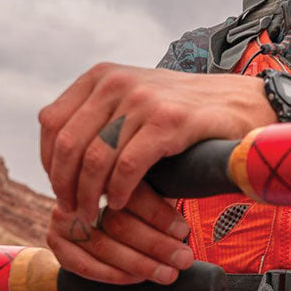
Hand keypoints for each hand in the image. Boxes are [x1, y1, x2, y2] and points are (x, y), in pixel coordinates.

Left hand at [39, 63, 270, 219]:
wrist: (241, 105)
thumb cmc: (185, 113)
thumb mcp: (134, 101)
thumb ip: (100, 118)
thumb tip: (59, 160)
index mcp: (101, 76)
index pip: (52, 122)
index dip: (49, 161)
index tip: (60, 188)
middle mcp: (117, 82)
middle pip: (68, 143)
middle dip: (64, 185)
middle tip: (72, 211)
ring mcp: (142, 99)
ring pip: (94, 158)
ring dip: (89, 194)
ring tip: (94, 214)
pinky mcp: (167, 121)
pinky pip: (127, 166)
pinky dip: (119, 192)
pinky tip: (120, 204)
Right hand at [46, 181, 193, 284]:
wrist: (103, 230)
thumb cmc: (142, 206)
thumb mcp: (157, 189)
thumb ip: (175, 184)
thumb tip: (216, 179)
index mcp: (108, 167)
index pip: (132, 193)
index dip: (160, 215)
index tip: (184, 232)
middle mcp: (81, 188)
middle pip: (119, 222)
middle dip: (156, 245)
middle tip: (184, 259)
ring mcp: (63, 215)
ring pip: (104, 245)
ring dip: (140, 264)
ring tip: (169, 273)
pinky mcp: (56, 242)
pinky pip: (83, 265)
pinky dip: (112, 274)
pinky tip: (136, 279)